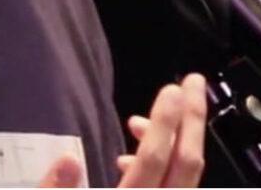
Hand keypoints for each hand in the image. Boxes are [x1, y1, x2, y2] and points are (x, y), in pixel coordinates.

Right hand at [37, 74, 205, 187]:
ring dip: (174, 140)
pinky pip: (172, 185)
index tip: (172, 91)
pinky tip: (134, 158)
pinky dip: (165, 161)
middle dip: (192, 120)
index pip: (154, 162)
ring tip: (138, 122)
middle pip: (186, 165)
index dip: (165, 124)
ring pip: (183, 175)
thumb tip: (66, 159)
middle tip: (194, 82)